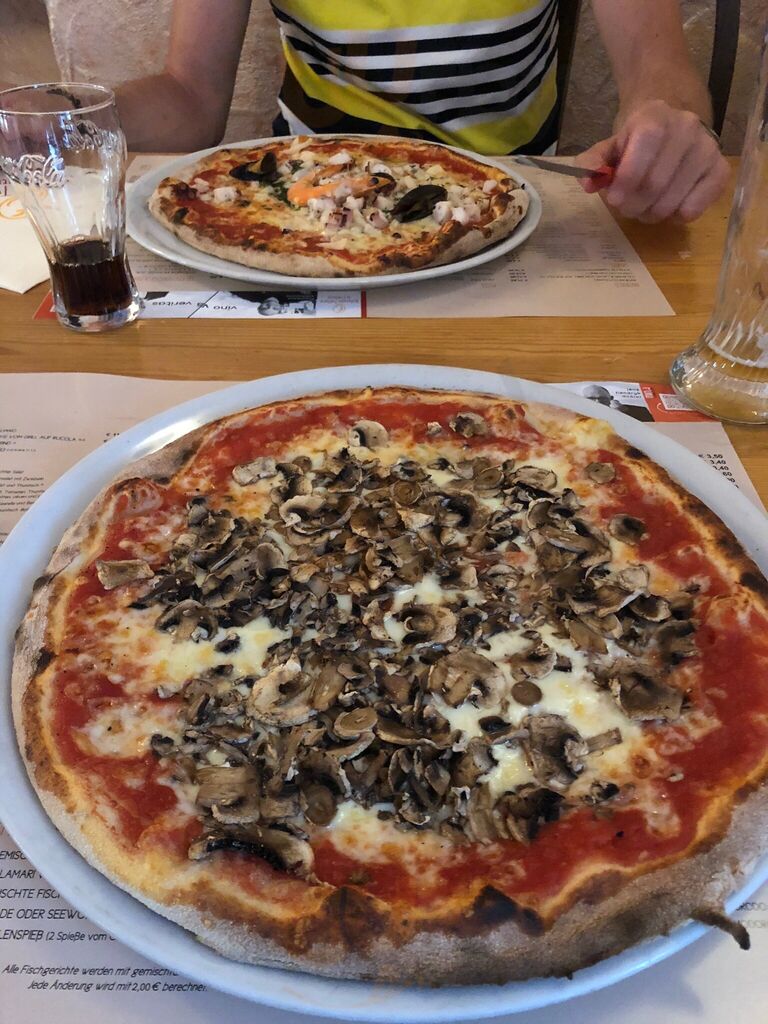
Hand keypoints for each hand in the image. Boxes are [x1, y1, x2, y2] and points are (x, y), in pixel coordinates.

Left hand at [577, 100, 730, 222]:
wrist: (671, 128)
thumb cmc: (636, 143)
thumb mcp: (609, 147)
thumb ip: (592, 163)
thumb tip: (588, 183)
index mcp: (655, 116)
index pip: (644, 148)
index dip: (627, 179)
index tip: (614, 198)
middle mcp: (687, 128)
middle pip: (656, 183)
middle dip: (634, 205)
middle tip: (627, 207)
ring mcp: (708, 149)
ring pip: (673, 201)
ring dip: (652, 214)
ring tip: (645, 207)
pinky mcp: (720, 171)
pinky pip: (695, 208)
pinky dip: (675, 216)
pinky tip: (668, 206)